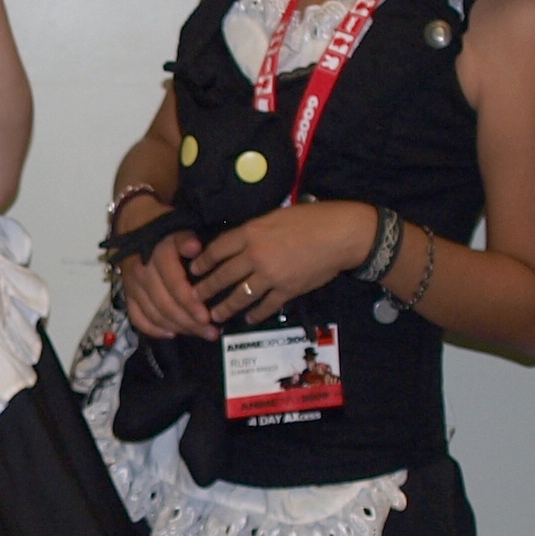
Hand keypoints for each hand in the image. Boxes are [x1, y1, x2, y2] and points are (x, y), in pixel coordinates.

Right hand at [120, 230, 217, 339]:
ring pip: (153, 314)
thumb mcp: (177, 224)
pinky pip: (137, 317)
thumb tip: (196, 248)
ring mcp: (132, 285)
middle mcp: (142, 272)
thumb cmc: (162, 225)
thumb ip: (186, 238)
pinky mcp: (127, 293)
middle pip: (165, 305)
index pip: (174, 285)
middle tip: (211, 333)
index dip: (191, 304)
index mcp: (157, 255)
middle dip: (189, 322)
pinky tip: (171, 334)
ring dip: (177, 328)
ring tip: (198, 334)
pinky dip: (153, 329)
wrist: (132, 221)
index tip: (208, 318)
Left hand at [190, 201, 379, 324]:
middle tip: (193, 297)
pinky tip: (247, 319)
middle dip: (205, 289)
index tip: (193, 270)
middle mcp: (256, 256)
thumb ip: (254, 231)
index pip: (217, 250)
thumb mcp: (275, 216)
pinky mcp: (287, 291)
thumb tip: (237, 243)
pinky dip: (254, 314)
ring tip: (214, 315)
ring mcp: (271, 276)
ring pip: (239, 296)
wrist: (341, 234)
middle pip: (223, 276)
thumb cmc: (311, 219)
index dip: (202, 262)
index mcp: (251, 233)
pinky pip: (265, 306)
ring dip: (224, 307)